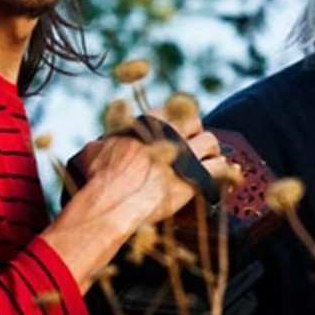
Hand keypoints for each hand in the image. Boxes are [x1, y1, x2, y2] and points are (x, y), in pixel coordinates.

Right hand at [45, 117, 230, 289]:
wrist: (110, 203)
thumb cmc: (97, 180)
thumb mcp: (93, 151)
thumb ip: (104, 143)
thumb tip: (102, 144)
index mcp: (146, 124)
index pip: (169, 111)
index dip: (174, 122)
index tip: (177, 131)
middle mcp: (169, 134)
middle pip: (194, 121)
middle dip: (195, 132)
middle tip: (194, 145)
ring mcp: (185, 154)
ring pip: (210, 141)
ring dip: (210, 151)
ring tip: (208, 160)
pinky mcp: (196, 176)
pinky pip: (219, 167)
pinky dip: (220, 171)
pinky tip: (217, 177)